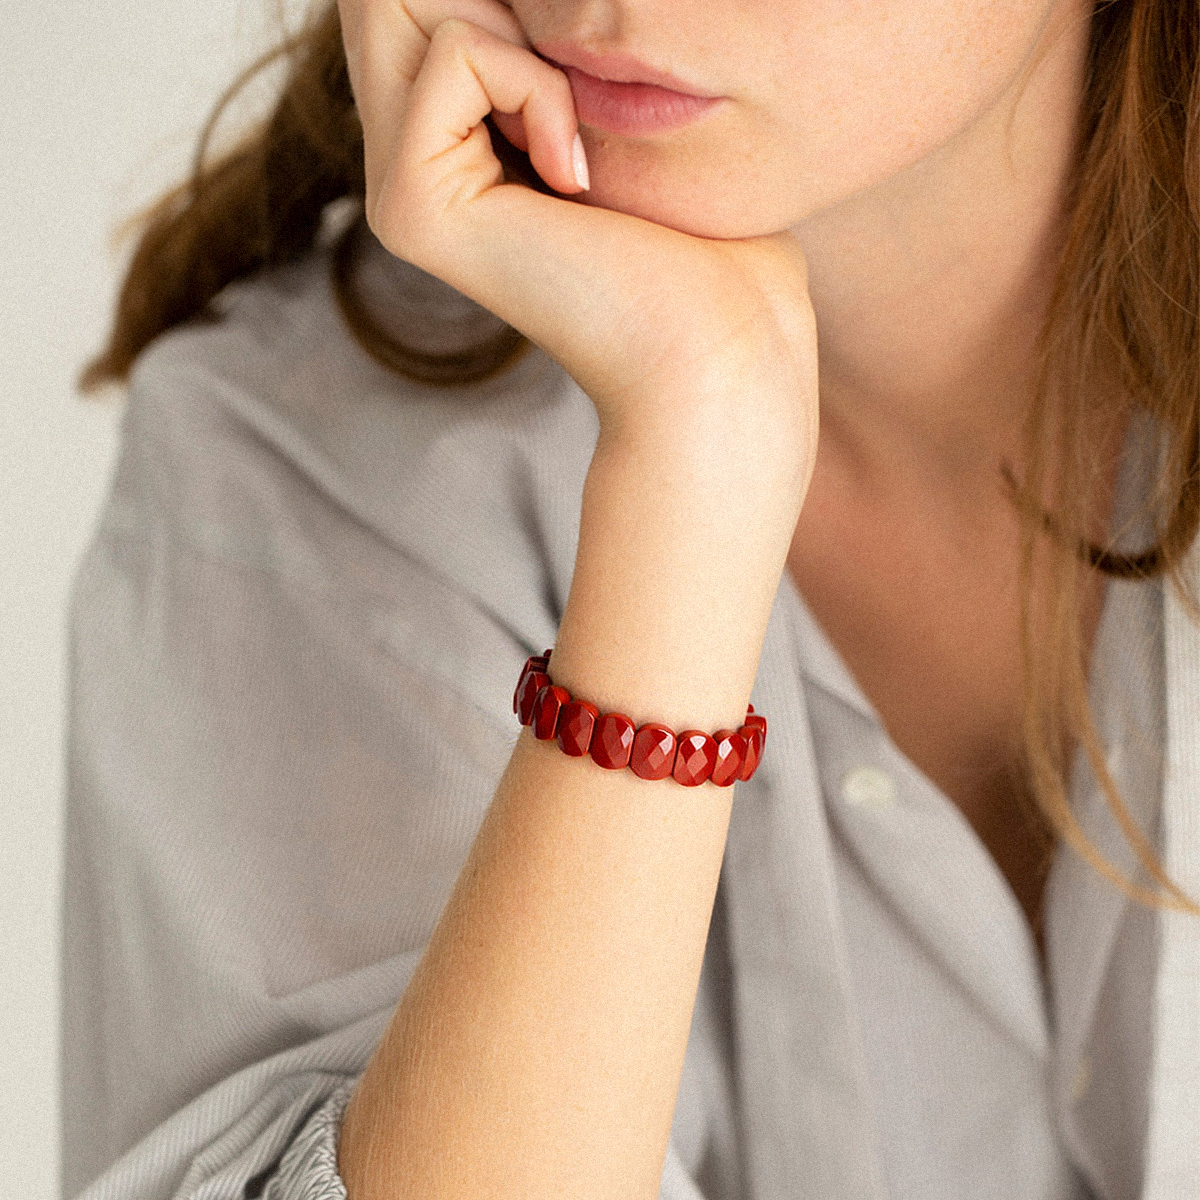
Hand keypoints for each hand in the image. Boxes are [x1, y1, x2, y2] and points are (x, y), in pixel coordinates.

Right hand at [336, 0, 818, 481]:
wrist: (712, 341)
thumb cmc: (694, 229)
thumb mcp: (599, 92)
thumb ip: (531, 33)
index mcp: (441, 140)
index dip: (503, 2)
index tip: (579, 87)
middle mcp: (401, 164)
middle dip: (503, 7)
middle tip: (571, 102)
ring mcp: (394, 191)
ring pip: (408, 1)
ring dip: (526, 43)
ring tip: (573, 143)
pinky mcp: (409, 206)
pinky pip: (459, 54)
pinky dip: (541, 88)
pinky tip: (573, 179)